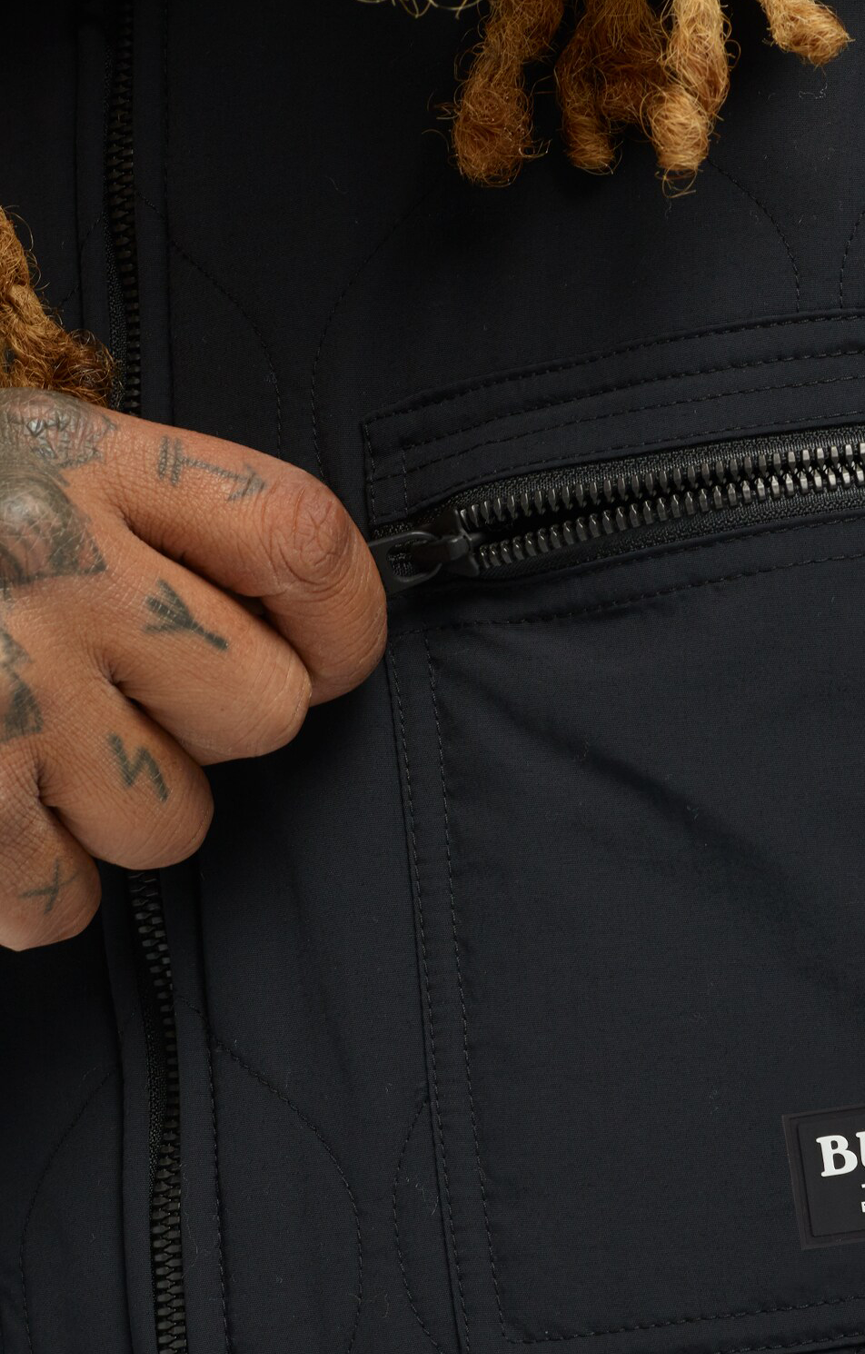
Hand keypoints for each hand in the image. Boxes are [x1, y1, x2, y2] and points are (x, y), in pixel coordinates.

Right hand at [0, 390, 385, 948]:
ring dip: (110, 811)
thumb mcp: (7, 453)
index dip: (343, 617)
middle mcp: (53, 572)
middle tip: (125, 699)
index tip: (322, 650)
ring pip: (171, 824)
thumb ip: (135, 509)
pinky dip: (25, 882)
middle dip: (213, 729)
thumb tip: (287, 620)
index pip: (301, 539)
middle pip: (263, 712)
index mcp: (79, 460)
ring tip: (13, 744)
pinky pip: (58, 900)